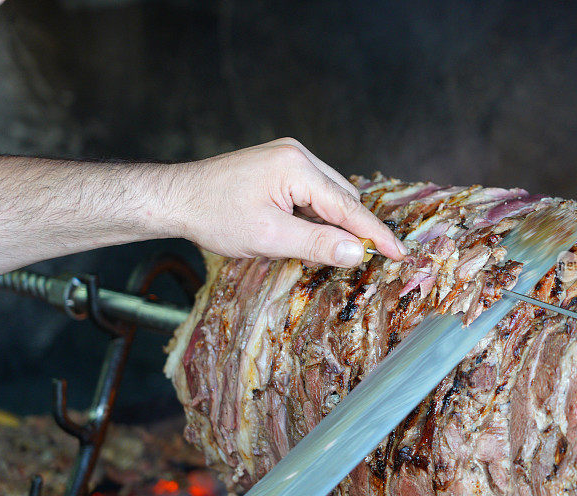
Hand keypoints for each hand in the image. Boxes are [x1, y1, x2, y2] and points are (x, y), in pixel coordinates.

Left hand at [168, 138, 407, 266]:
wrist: (176, 197)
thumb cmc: (215, 216)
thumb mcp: (269, 238)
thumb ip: (317, 244)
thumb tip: (358, 252)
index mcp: (297, 167)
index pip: (349, 206)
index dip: (375, 233)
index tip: (400, 253)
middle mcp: (297, 154)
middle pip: (342, 197)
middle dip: (352, 228)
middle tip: (359, 260)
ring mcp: (287, 155)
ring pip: (328, 194)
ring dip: (331, 222)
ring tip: (318, 248)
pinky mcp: (279, 163)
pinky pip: (311, 190)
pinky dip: (315, 213)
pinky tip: (302, 231)